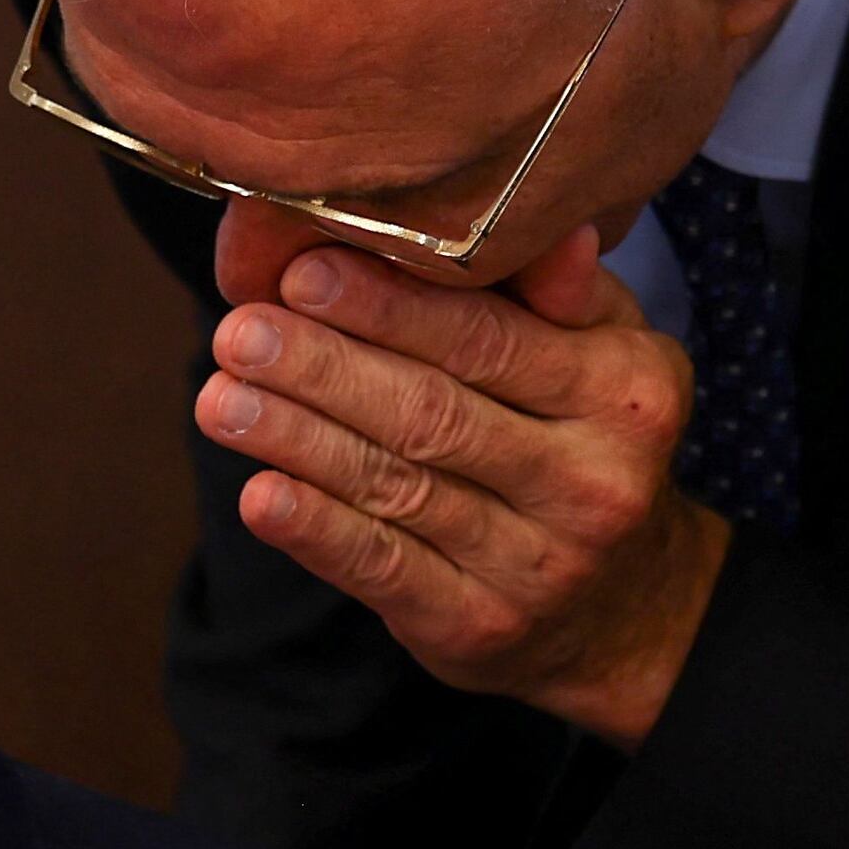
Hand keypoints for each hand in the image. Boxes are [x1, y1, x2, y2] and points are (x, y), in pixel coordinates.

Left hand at [196, 204, 723, 748]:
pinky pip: (384, 570)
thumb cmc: (585, 441)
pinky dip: (316, 531)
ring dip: (297, 440)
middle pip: (433, 413)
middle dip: (324, 369)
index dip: (389, 308)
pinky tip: (259, 493)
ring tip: (221, 399)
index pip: (491, 341)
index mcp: (628, 391)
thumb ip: (556, 289)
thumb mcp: (604, 352)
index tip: (301, 273)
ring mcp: (538, 564)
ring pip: (397, 487)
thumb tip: (536, 221)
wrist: (621, 604)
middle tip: (239, 333)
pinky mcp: (478, 627)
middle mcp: (595, 481)